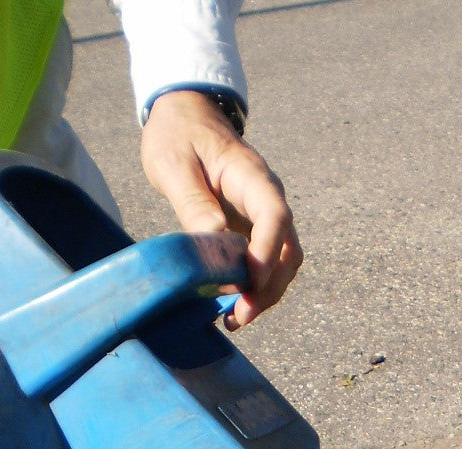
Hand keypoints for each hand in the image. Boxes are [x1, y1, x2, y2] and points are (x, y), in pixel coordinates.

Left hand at [140, 89, 302, 329]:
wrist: (186, 117)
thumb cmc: (178, 136)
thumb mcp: (174, 164)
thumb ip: (194, 202)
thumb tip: (214, 243)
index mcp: (252, 177)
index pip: (275, 217)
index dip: (267, 254)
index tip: (250, 283)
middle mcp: (268, 199)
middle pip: (287, 250)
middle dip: (269, 288)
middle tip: (240, 316)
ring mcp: (264, 217)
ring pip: (283, 263)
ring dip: (266, 294)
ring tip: (235, 318)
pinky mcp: (254, 231)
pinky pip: (266, 264)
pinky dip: (255, 288)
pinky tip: (232, 303)